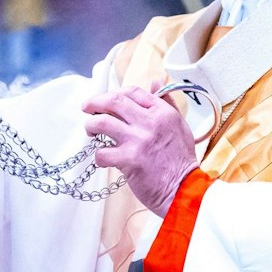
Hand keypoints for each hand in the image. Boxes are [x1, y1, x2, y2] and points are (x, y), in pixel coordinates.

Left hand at [82, 87, 197, 214]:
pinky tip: (104, 159)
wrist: (184, 190)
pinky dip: (99, 156)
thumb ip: (166, 103)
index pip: (133, 92)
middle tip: (87, 108)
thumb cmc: (181, 160)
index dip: (116, 93)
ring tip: (91, 132)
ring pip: (102, 122)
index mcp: (162, 113)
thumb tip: (156, 82)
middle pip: (113, 101)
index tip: (108, 101)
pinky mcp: (128, 160)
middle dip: (94, 102)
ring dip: (91, 126)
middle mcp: (150, 122)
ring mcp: (138, 140)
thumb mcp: (180, 125)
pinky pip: (102, 152)